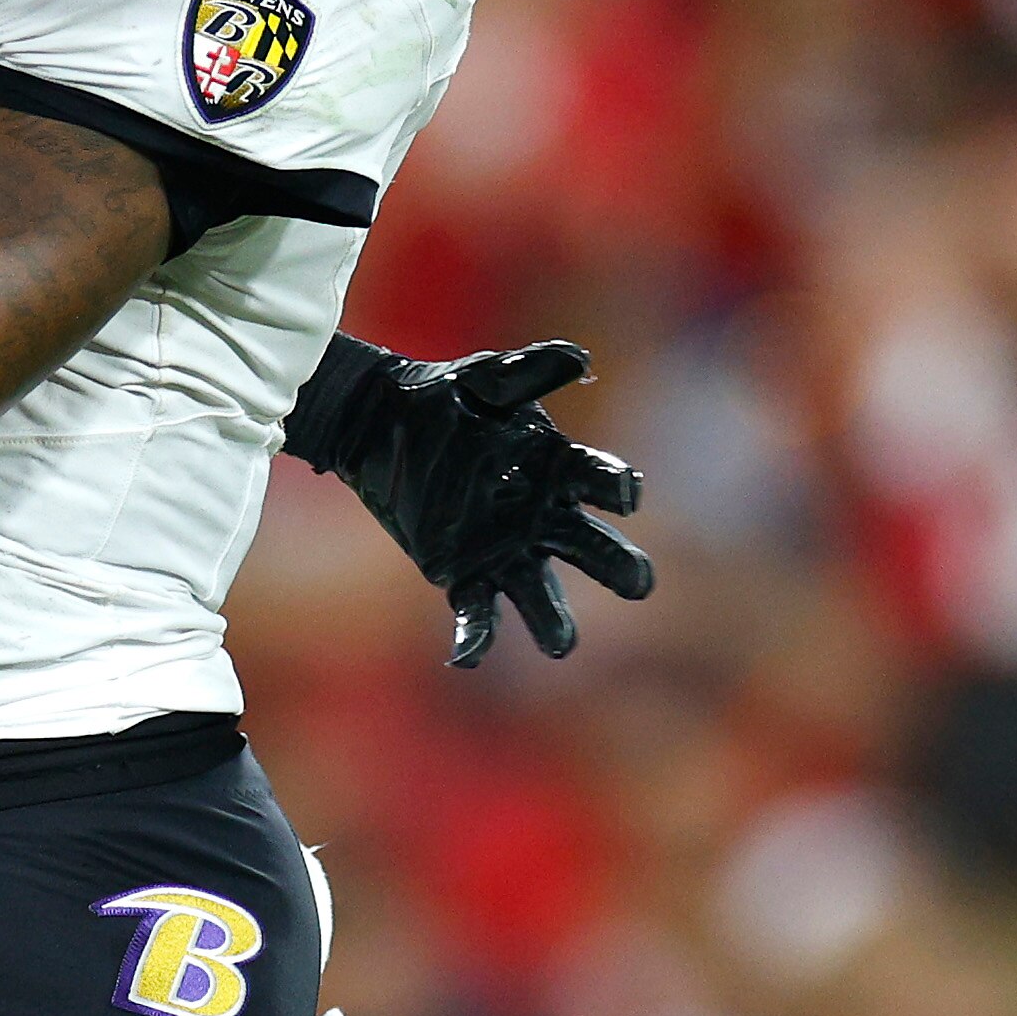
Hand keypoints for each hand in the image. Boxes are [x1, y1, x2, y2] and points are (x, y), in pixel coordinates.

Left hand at [309, 340, 650, 664]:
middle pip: (595, 551)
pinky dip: (476, 639)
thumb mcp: (485, 379)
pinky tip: (465, 656)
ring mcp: (505, 551)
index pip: (600, 483)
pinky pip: (479, 615)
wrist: (380, 420)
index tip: (621, 492)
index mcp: (557, 469)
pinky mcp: (462, 575)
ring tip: (559, 645)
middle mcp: (542, 518)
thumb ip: (529, 370)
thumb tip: (581, 359)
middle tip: (635, 583)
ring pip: (544, 598)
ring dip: (554, 624)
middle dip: (620, 568)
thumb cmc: (444, 396)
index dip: (617, 488)